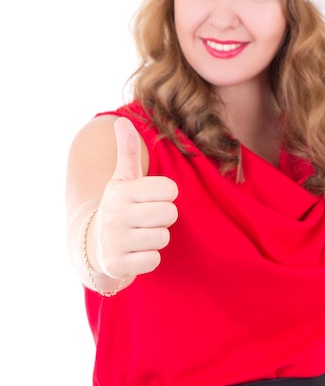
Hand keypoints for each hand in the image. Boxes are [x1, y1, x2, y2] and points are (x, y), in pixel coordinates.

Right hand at [91, 116, 178, 278]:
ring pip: (163, 237)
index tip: (150, 197)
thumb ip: (127, 151)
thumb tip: (122, 121)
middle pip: (170, 214)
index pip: (170, 189)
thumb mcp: (122, 179)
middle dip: (163, 217)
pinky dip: (149, 257)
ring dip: (156, 237)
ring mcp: (115, 241)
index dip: (165, 194)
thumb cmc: (119, 206)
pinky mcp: (118, 264)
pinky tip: (135, 251)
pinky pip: (153, 260)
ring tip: (140, 233)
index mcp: (121, 190)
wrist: (93, 244)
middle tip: (147, 218)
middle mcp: (116, 215)